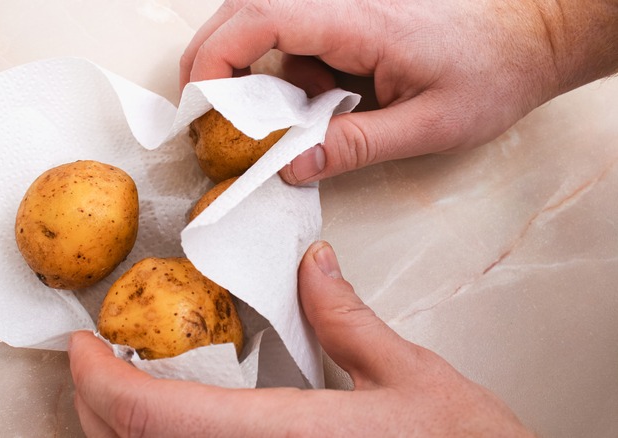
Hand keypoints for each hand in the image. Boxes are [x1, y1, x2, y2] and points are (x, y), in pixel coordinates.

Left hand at [68, 241, 533, 436]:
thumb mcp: (412, 380)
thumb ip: (349, 320)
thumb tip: (315, 267)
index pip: (155, 415)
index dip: (99, 380)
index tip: (79, 346)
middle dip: (96, 405)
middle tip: (98, 361)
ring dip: (120, 431)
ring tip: (125, 388)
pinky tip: (179, 422)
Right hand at [179, 0, 617, 184]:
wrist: (532, 35)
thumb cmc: (492, 71)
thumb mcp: (427, 126)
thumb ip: (354, 146)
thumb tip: (289, 168)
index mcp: (358, 20)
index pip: (262, 19)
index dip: (216, 57)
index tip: (197, 102)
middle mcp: (341, 4)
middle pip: (246, 11)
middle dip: (211, 62)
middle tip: (201, 114)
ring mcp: (342, 9)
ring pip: (264, 26)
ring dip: (251, 74)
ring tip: (269, 124)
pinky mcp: (347, 21)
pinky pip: (295, 42)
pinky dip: (285, 78)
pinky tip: (314, 108)